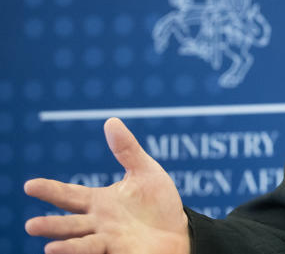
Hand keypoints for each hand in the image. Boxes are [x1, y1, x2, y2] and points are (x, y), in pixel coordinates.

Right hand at [24, 117, 189, 253]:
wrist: (179, 230)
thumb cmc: (159, 203)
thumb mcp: (144, 171)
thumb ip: (127, 149)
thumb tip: (111, 120)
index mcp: (100, 201)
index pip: (69, 194)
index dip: (50, 190)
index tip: (29, 185)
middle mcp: (98, 222)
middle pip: (69, 222)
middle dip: (50, 224)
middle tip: (30, 225)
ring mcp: (107, 238)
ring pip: (80, 241)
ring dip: (64, 245)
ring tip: (47, 246)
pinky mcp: (117, 250)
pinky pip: (96, 251)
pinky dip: (79, 251)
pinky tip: (62, 250)